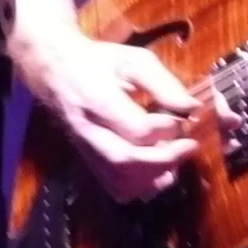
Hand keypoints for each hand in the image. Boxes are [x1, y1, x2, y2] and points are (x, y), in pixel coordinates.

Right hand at [17, 26, 206, 204]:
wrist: (56, 73)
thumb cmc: (99, 62)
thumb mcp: (134, 60)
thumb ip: (163, 83)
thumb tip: (191, 108)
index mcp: (97, 99)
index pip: (136, 128)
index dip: (166, 129)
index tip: (182, 118)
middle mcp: (88, 131)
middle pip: (125, 161)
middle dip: (164, 160)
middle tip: (189, 147)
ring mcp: (86, 150)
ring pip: (119, 181)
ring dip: (153, 177)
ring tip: (175, 160)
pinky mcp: (89, 161)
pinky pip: (115, 187)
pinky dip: (140, 187)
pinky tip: (157, 172)